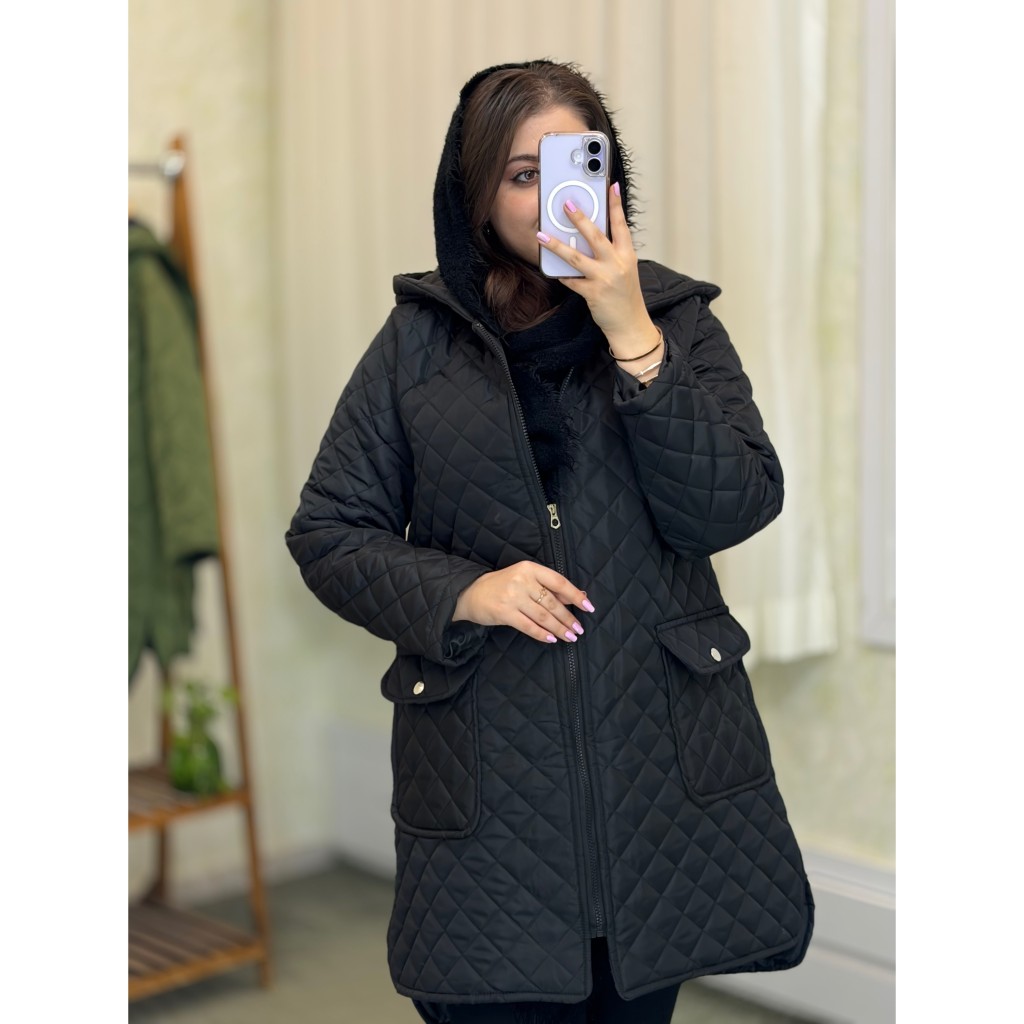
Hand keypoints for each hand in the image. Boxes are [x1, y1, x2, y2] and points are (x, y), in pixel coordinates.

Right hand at [452, 561, 595, 643]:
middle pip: (552, 602)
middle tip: (579, 629)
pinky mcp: (504, 612)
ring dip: (559, 628)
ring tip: (570, 636)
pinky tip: (551, 639)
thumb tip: (579, 597)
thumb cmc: (503, 586)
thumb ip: (549, 588)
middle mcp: (522, 580)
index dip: (575, 595)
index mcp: (530, 568)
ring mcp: (512, 596)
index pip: (558, 582)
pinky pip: (528, 626)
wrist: (470, 593)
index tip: (589, 607)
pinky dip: (542, 634)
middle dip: (568, 618)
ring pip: (543, 616)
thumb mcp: (525, 579)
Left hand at [536, 183, 660, 358]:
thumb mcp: (626, 270)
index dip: (616, 205)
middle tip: (566, 204)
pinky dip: (561, 275)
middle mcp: (617, 264)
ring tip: (542, 235)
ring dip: (557, 245)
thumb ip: (613, 253)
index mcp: (627, 255)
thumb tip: (591, 237)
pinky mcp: (592, 293)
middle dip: (580, 218)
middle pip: (596, 236)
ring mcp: (604, 279)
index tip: (611, 186)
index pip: (621, 225)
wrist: (631, 325)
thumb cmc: (626, 297)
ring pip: (576, 257)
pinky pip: (571, 281)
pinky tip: (551, 269)